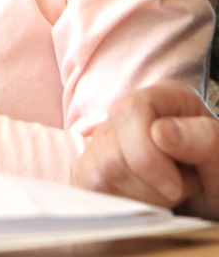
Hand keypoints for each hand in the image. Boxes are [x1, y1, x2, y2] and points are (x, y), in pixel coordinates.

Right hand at [77, 80, 218, 216]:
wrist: (213, 200)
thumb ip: (203, 139)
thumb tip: (160, 131)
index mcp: (164, 96)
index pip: (129, 110)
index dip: (146, 153)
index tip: (175, 187)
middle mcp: (128, 111)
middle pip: (109, 147)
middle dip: (145, 181)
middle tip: (176, 190)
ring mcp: (105, 137)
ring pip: (99, 171)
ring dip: (139, 195)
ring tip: (165, 193)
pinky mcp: (92, 166)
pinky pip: (91, 186)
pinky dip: (121, 202)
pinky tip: (145, 198)